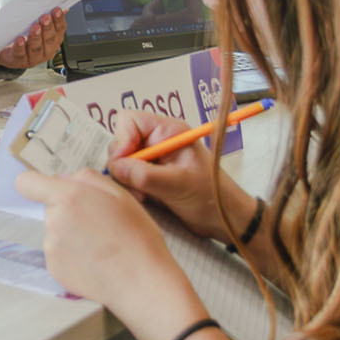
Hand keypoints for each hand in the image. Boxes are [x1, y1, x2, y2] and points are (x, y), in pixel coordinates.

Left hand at [0, 7, 65, 70]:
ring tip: (35, 27)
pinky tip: (20, 39)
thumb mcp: (37, 26)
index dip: (59, 20)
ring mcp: (33, 58)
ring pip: (36, 48)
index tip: (56, 10)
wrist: (8, 52)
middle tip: (45, 17)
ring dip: (36, 37)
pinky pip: (20, 53)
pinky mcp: (19, 60)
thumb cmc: (25, 37)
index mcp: (53, 41)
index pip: (60, 30)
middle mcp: (46, 51)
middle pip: (49, 39)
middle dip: (48, 27)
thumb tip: (61, 8)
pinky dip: (20, 46)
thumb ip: (48, 18)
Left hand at [15, 168, 201, 339]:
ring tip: (99, 246)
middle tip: (97, 223)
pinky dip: (72, 255)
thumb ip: (86, 178)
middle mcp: (54, 220)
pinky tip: (94, 261)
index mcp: (68, 197)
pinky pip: (58, 254)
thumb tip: (63, 178)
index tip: (47, 190)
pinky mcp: (53, 268)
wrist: (141, 282)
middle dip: (67, 211)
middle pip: (49, 208)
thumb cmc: (137, 237)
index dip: (36, 184)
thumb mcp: (120, 194)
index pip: (27, 182)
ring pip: (54, 231)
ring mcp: (51, 247)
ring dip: (70, 234)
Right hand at [107, 108, 251, 242]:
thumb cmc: (211, 196)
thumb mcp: (177, 185)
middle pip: (122, 140)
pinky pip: (127, 175)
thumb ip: (144, 175)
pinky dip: (130, 187)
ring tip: (143, 194)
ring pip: (122, 159)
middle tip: (135, 184)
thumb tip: (115, 167)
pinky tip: (144, 197)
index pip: (130, 121)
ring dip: (126, 178)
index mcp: (168, 131)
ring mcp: (153, 157)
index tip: (122, 164)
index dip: (122, 140)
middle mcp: (158, 140)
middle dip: (123, 163)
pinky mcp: (150, 174)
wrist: (224, 219)